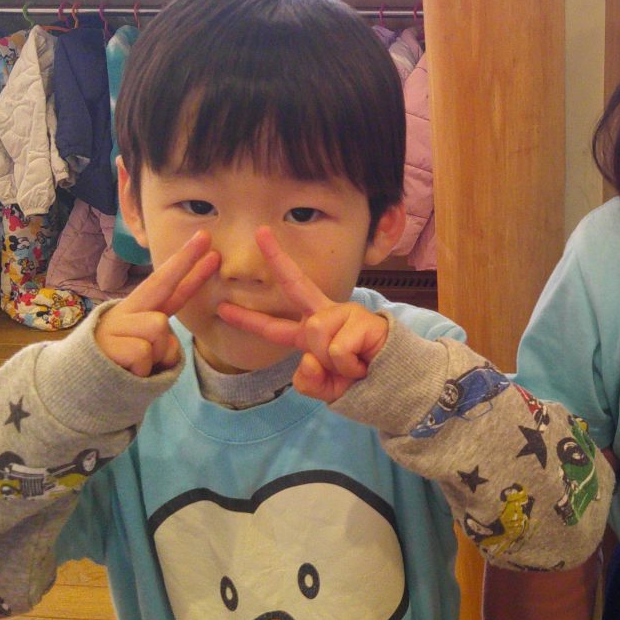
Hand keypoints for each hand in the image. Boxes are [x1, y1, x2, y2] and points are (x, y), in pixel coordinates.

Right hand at [96, 231, 220, 376]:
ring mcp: (117, 326)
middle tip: (206, 236)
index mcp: (139, 312)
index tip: (204, 240)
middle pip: (161, 282)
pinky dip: (143, 368)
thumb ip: (162, 335)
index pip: (168, 287)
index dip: (188, 265)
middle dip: (186, 260)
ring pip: (159, 327)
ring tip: (138, 366)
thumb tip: (167, 333)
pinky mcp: (109, 345)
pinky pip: (144, 352)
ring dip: (157, 353)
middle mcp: (127, 312)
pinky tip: (128, 372)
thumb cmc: (121, 368)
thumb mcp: (146, 348)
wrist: (78, 388)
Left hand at [215, 227, 388, 401]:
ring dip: (332, 363)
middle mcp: (326, 317)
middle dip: (276, 258)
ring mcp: (344, 314)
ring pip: (316, 336)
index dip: (248, 319)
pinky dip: (347, 365)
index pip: (275, 326)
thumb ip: (308, 380)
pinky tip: (363, 362)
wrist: (396, 384)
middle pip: (295, 284)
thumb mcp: (326, 388)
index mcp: (313, 334)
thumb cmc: (361, 383)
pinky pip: (337, 349)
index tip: (223, 306)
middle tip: (259, 231)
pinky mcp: (361, 319)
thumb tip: (307, 357)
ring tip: (353, 366)